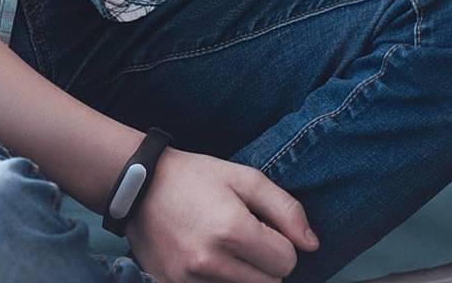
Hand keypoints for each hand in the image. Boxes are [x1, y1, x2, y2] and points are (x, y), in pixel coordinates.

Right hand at [125, 147, 317, 282]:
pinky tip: (209, 257)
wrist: (140, 187)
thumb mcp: (246, 178)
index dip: (283, 245)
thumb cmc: (197, 178)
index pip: (286, 262)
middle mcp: (210, 261)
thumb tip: (312, 245)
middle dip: (267, 263)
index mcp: (232, 230)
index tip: (266, 229)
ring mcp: (188, 279)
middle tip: (247, 239)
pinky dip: (220, 280)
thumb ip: (286, 210)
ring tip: (226, 247)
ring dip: (245, 275)